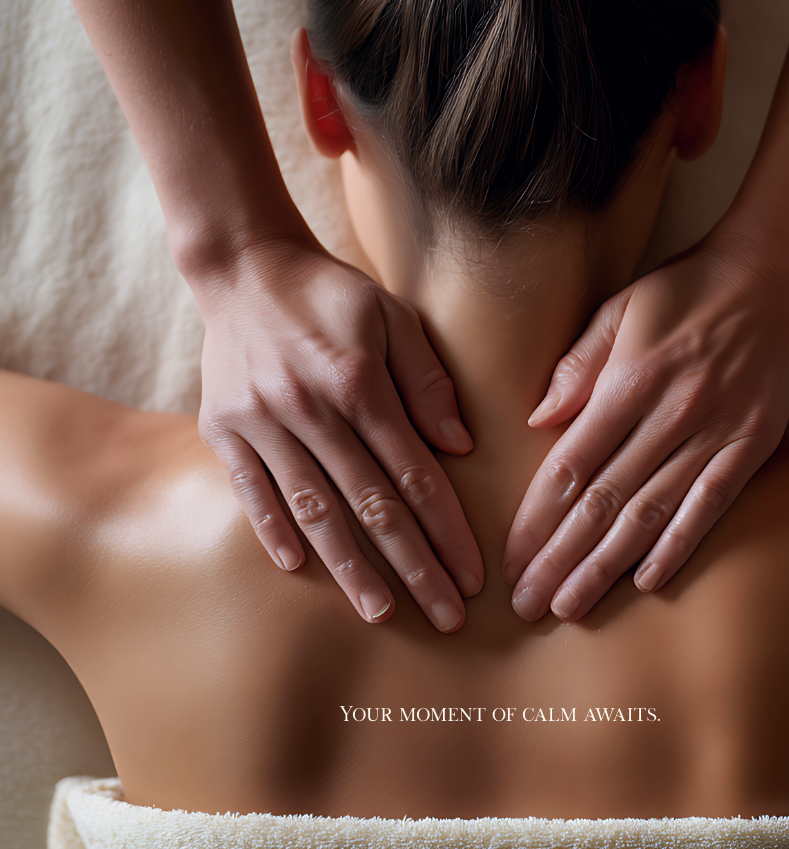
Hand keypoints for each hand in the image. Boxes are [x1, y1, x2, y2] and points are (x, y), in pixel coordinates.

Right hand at [194, 233, 482, 631]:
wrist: (244, 266)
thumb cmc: (330, 292)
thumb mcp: (392, 315)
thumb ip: (427, 380)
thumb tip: (459, 446)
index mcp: (359, 382)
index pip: (415, 474)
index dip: (447, 530)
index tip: (471, 575)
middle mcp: (310, 408)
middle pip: (371, 504)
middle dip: (413, 566)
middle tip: (445, 616)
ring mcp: (261, 421)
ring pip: (314, 509)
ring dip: (349, 567)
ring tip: (380, 613)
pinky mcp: (223, 428)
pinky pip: (251, 490)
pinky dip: (274, 531)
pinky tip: (300, 569)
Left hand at [502, 222, 788, 620]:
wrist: (773, 274)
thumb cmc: (685, 289)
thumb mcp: (619, 309)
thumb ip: (577, 366)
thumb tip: (537, 419)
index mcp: (629, 383)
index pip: (570, 467)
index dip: (537, 520)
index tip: (512, 559)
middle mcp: (669, 416)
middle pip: (603, 503)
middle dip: (560, 559)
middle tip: (529, 605)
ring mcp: (714, 435)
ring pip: (650, 515)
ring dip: (607, 566)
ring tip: (572, 606)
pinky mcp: (750, 446)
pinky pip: (709, 506)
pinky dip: (678, 545)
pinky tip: (648, 580)